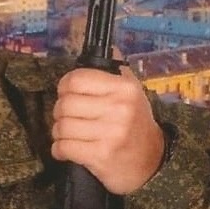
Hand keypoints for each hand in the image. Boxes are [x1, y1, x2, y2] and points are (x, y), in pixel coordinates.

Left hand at [51, 66, 164, 194]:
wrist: (151, 162)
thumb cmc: (136, 124)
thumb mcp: (133, 92)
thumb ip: (116, 70)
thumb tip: (107, 46)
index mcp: (124, 89)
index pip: (76, 79)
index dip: (65, 86)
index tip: (67, 94)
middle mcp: (119, 109)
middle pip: (65, 104)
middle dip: (59, 112)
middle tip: (67, 117)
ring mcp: (110, 133)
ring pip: (62, 126)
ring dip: (59, 132)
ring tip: (68, 134)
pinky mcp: (101, 156)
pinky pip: (63, 147)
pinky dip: (58, 150)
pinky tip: (65, 150)